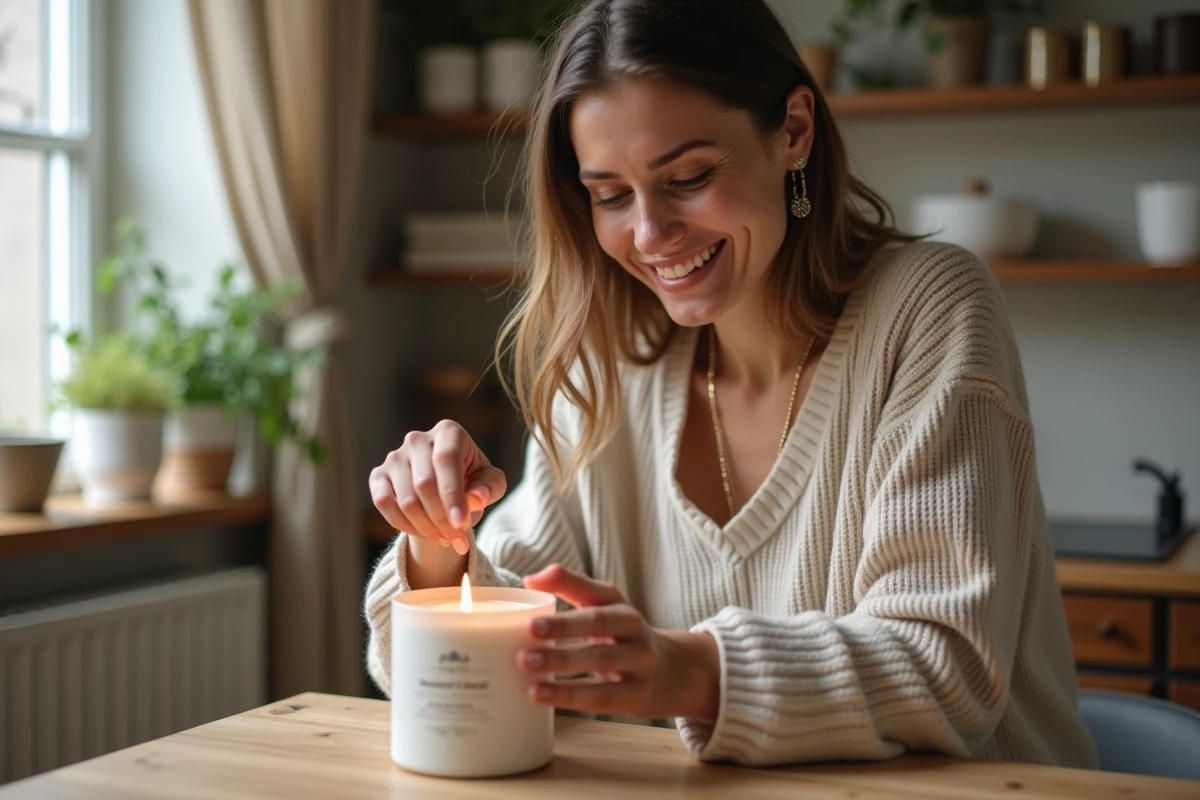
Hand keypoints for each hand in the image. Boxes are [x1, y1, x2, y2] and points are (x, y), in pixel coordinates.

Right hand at [369, 420, 506, 553]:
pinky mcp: (378, 475)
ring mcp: (395, 457)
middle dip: (442, 519)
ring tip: (446, 539)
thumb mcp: (490, 483)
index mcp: (448, 432)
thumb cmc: (473, 481)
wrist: (446, 490)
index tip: (461, 523)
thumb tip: (477, 498)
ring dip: (426, 527)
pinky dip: (405, 525)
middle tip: (458, 541)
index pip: (446, 460)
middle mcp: (418, 439)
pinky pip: (384, 504)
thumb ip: (489, 487)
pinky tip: (424, 533)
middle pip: (424, 483)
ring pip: (405, 499)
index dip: (452, 494)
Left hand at [518, 564, 719, 721]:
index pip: (596, 590)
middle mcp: (634, 629)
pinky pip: (600, 696)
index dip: (566, 584)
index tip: (532, 584)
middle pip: (598, 623)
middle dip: (562, 627)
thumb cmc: (622, 638)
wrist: (673, 674)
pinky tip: (540, 694)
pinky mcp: (636, 695)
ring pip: (600, 660)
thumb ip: (570, 589)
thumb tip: (531, 579)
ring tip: (526, 664)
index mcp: (620, 605)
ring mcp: (639, 663)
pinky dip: (568, 696)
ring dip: (561, 662)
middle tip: (528, 631)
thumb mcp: (605, 610)